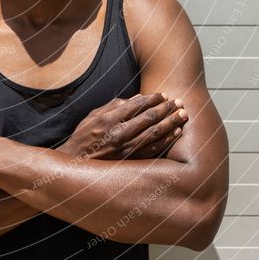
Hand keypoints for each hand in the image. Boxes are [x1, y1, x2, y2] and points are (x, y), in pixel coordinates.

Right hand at [58, 92, 187, 160]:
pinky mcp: (131, 161)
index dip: (153, 98)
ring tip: (183, 115)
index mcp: (109, 119)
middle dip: (167, 108)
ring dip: (171, 122)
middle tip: (179, 102)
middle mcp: (119, 133)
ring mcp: (126, 149)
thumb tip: (136, 98)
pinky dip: (167, 140)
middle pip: (150, 117)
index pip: (137, 104)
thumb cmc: (83, 138)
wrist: (75, 165)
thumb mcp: (92, 116)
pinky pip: (153, 150)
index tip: (163, 95)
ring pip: (155, 133)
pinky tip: (176, 133)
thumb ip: (113, 106)